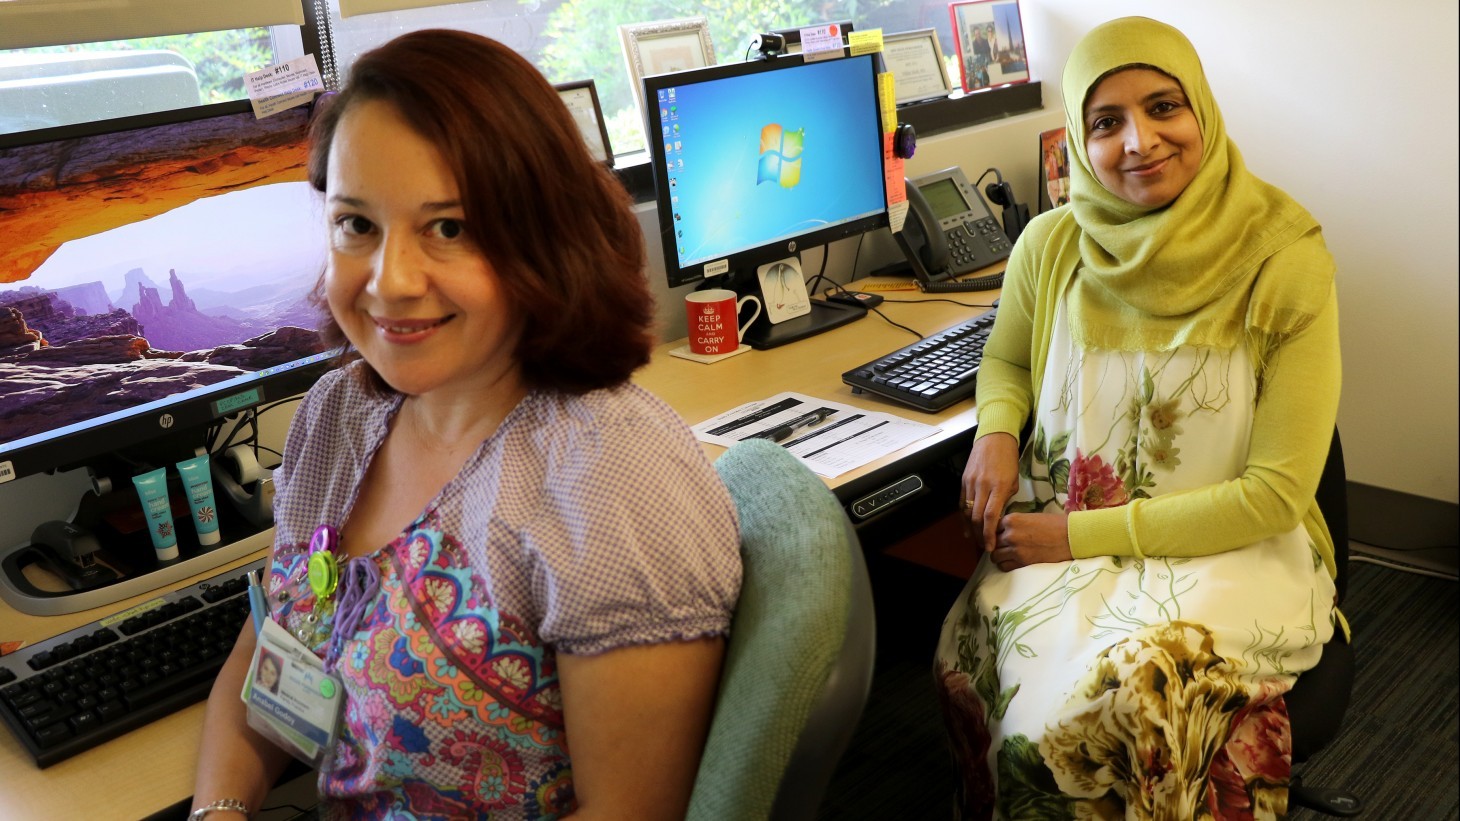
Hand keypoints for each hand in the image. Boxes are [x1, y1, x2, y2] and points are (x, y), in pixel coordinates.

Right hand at [960, 432, 1018, 556]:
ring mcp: (971, 482)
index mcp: (999, 486)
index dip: (989, 534)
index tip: (991, 545)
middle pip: (977, 517)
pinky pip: (962, 502)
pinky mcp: (964, 480)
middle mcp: (983, 486)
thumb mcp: (1013, 480)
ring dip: (970, 528)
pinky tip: (966, 525)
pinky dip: (963, 515)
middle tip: (984, 545)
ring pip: (967, 511)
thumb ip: (1006, 499)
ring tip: (975, 538)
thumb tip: (999, 517)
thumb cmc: (1008, 459)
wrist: (994, 439)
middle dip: (980, 535)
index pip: (991, 516)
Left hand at [990, 511, 1072, 570]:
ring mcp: (1015, 549)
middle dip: (996, 545)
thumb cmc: (1053, 524)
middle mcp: (1010, 534)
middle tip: (1004, 547)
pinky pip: (1004, 566)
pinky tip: (1013, 562)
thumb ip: (1015, 524)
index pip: (992, 528)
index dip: (996, 533)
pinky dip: (1005, 565)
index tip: (1000, 536)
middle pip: (992, 542)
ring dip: (999, 556)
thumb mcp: (1029, 518)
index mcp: (1011, 519)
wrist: (1070, 536)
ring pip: (994, 556)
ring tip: (1008, 555)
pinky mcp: (1022, 562)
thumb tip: (1003, 531)